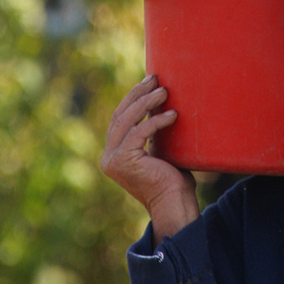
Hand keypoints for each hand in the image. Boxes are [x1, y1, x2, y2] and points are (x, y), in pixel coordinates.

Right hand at [101, 75, 199, 243]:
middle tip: (156, 78)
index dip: (133, 97)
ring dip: (146, 102)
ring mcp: (113, 159)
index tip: (150, 81)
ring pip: (128, 120)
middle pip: (120, 115)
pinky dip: (156, 121)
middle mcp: (108, 157)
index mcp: (114, 154)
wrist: (174, 205)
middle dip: (138, 94)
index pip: (120, 118)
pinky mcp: (124, 160)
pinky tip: (172, 115)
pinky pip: (140, 132)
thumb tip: (158, 105)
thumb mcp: (160, 150)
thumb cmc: (173, 181)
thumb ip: (152, 133)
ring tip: (164, 91)